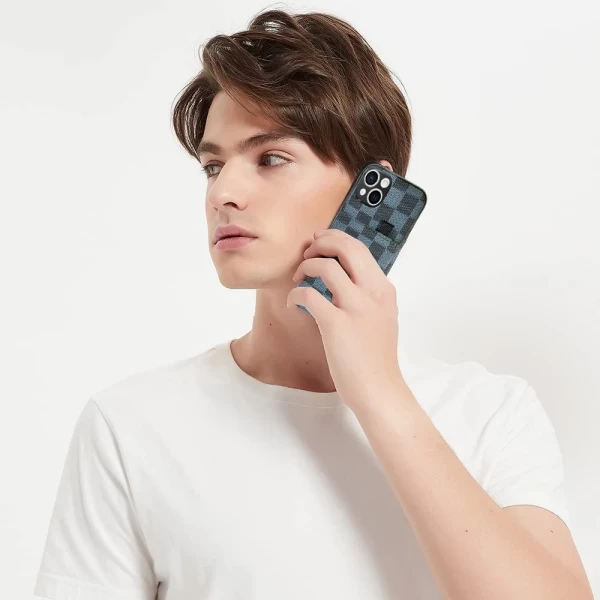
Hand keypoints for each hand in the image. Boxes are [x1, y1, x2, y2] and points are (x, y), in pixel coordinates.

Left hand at [287, 228, 406, 412]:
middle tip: (306, 253)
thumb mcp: (382, 317)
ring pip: (326, 265)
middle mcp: (373, 293)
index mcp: (384, 290)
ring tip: (299, 278)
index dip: (335, 239)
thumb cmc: (375, 358)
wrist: (379, 390)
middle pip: (346, 247)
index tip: (318, 243)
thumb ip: (368, 295)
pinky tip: (294, 304)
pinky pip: (309, 294)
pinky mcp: (336, 325)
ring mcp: (356, 308)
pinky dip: (296, 294)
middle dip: (321, 242)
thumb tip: (346, 278)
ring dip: (306, 266)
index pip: (359, 248)